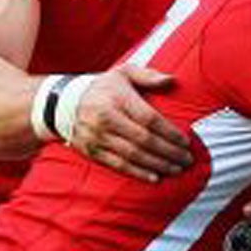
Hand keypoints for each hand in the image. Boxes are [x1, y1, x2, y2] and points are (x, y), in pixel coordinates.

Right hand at [68, 63, 193, 179]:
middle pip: (144, 140)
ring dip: (158, 165)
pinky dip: (138, 173)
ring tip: (177, 169)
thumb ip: (148, 76)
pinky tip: (155, 177)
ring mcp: (97, 137)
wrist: (63, 103)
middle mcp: (106, 118)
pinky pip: (118, 165)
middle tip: (187, 160)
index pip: (149, 119)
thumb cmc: (104, 88)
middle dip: (169, 152)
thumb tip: (172, 80)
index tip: (186, 142)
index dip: (170, 133)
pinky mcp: (91, 151)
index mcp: (117, 99)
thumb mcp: (123, 73)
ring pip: (133, 155)